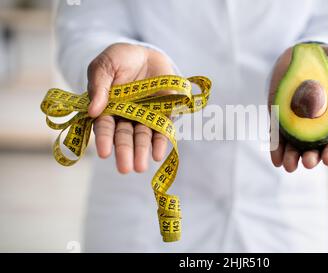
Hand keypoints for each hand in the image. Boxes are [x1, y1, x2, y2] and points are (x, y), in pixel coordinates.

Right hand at [87, 43, 173, 173]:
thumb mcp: (104, 66)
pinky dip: (160, 142)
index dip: (104, 139)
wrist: (146, 53)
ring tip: (141, 167)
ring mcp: (145, 116)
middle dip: (124, 151)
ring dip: (142, 151)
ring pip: (143, 136)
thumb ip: (99, 86)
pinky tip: (157, 155)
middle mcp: (125, 117)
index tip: (104, 152)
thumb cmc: (119, 59)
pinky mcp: (163, 114)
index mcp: (107, 108)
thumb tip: (93, 110)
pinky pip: (162, 130)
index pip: (104, 126)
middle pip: (124, 136)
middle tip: (125, 168)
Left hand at [268, 45, 327, 171]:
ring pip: (292, 143)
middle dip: (310, 157)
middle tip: (308, 163)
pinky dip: (275, 144)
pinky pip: (275, 130)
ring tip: (289, 166)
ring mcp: (294, 119)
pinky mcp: (277, 111)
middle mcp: (314, 125)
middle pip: (311, 147)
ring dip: (290, 156)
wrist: (311, 48)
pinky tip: (275, 157)